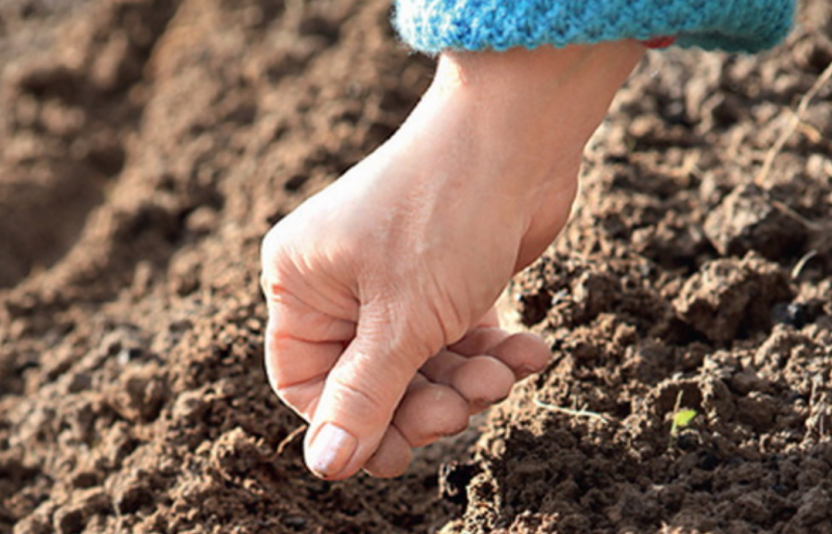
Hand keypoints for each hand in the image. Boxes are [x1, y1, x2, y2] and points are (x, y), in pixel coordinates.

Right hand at [261, 41, 643, 479]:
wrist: (519, 134)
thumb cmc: (445, 215)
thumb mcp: (402, 323)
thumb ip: (364, 398)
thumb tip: (324, 465)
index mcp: (302, 282)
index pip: (305, 382)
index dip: (350, 421)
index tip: (400, 449)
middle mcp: (340, 281)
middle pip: (369, 381)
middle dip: (423, 401)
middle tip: (465, 405)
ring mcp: (395, 279)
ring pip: (420, 365)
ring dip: (466, 380)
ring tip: (503, 370)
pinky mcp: (444, 278)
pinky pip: (457, 338)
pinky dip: (493, 351)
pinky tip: (530, 351)